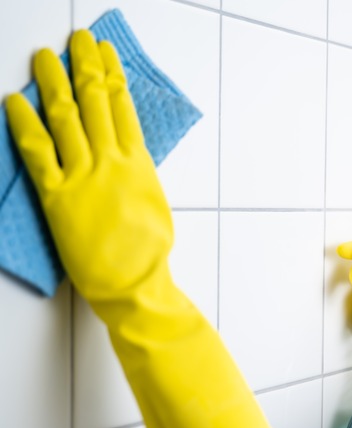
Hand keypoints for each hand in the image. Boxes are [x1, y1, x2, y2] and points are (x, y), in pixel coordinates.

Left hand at [6, 29, 169, 297]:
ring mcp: (84, 176)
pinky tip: (16, 102)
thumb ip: (138, 174)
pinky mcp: (57, 196)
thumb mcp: (154, 203)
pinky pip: (38, 153)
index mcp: (138, 163)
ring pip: (66, 119)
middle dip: (86, 67)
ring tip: (45, 58)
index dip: (113, 77)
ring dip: (55, 83)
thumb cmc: (148, 251)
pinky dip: (26, 125)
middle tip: (78, 42)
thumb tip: (127, 158)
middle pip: (96, 103)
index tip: (106, 54)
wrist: (135, 282)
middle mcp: (111, 162)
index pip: (123, 109)